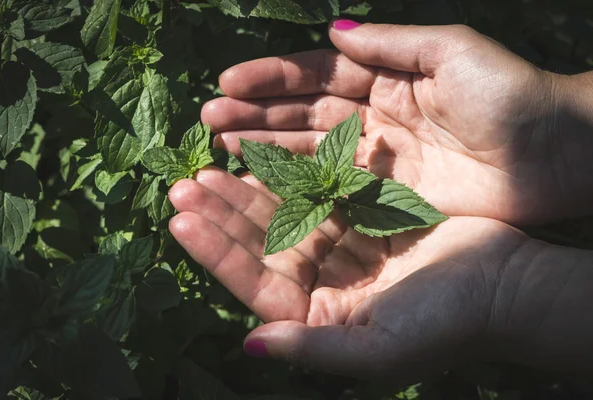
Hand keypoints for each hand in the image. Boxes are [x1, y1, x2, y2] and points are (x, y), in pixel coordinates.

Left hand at [168, 168, 528, 379]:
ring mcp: (341, 249)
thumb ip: (311, 350)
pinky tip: (260, 158)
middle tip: (183, 185)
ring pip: (281, 217)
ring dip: (246, 193)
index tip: (181, 223)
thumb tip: (249, 346)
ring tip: (210, 167)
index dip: (217, 255)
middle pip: (260, 247)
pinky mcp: (361, 219)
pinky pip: (315, 195)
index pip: (255, 286)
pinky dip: (288, 178)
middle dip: (222, 217)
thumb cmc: (446, 324)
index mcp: (318, 319)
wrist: (505, 286)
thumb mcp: (379, 350)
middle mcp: (323, 285)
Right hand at [201, 23, 569, 224]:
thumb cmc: (508, 95)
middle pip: (303, 112)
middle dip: (256, 113)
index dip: (272, 77)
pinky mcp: (386, 195)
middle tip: (209, 118)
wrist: (555, 156)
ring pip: (310, 149)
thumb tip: (334, 32)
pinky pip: (333, 186)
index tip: (227, 81)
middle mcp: (374, 114)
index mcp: (387, 76)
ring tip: (223, 145)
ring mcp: (378, 157)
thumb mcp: (451, 53)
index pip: (316, 74)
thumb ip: (393, 45)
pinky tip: (263, 181)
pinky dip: (297, 183)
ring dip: (266, 146)